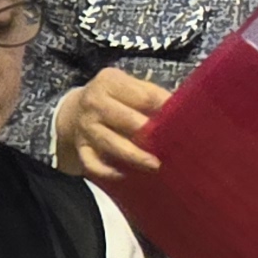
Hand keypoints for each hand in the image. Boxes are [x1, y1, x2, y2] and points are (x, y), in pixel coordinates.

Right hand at [55, 67, 171, 186]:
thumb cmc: (113, 99)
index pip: (143, 96)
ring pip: (111, 143)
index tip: (184, 120)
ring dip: (134, 155)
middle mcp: (95, 103)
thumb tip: (182, 109)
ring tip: (155, 164)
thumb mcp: (127, 86)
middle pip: (126, 119)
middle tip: (171, 145)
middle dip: (149, 133)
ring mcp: (86, 127)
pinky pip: (92, 163)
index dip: (165, 108)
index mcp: (110, 82)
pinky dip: (107, 171)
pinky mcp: (81, 148)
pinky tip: (124, 175)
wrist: (73, 111)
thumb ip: (150, 95)